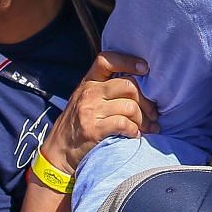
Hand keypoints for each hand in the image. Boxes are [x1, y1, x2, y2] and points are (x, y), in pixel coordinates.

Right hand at [42, 52, 156, 171]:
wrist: (58, 152)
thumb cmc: (77, 125)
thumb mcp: (86, 100)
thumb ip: (106, 89)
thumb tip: (141, 85)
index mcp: (88, 82)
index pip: (107, 59)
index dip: (128, 61)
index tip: (145, 69)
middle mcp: (89, 92)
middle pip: (129, 85)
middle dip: (147, 102)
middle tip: (153, 114)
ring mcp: (90, 110)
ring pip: (130, 107)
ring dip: (143, 120)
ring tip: (146, 128)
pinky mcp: (94, 129)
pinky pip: (124, 124)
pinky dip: (134, 131)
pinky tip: (134, 135)